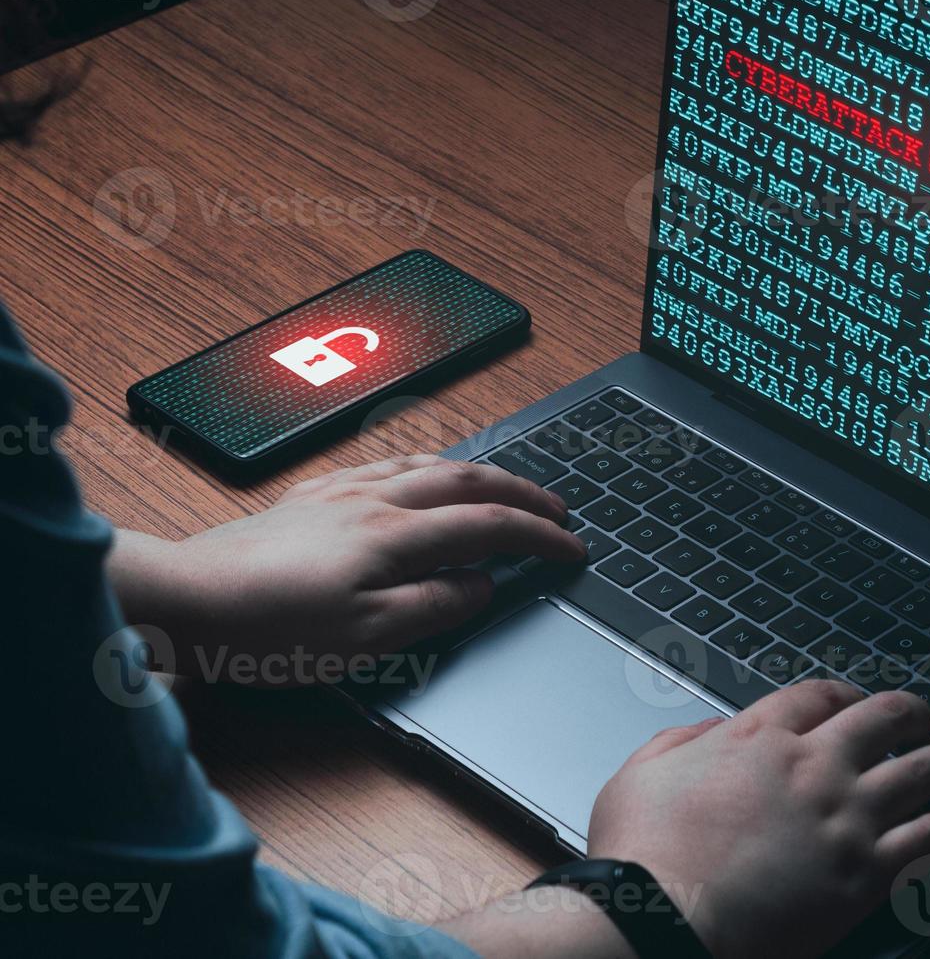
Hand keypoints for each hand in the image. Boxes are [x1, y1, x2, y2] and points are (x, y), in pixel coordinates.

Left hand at [109, 455, 583, 683]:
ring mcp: (340, 491)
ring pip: (429, 463)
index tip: (572, 548)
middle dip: (523, 492)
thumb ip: (434, 607)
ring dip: (480, 473)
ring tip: (505, 487)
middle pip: (468, 480)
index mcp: (396, 536)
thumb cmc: (269, 630)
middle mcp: (375, 501)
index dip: (539, 537)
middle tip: (558, 508)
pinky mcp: (310, 496)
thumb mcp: (365, 640)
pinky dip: (427, 466)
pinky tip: (420, 476)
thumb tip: (481, 585)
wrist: (185, 599)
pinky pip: (387, 463)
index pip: (490, 527)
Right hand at [585, 681, 929, 958]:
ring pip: (925, 772)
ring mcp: (846, 819)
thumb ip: (684, 740)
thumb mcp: (641, 771)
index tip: (855, 704)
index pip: (822, 694)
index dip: (846, 694)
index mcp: (759, 737)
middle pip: (887, 717)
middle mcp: (814, 767)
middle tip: (921, 723)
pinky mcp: (865, 874)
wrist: (658, 919)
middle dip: (912, 715)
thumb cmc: (641, 856)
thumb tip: (715, 732)